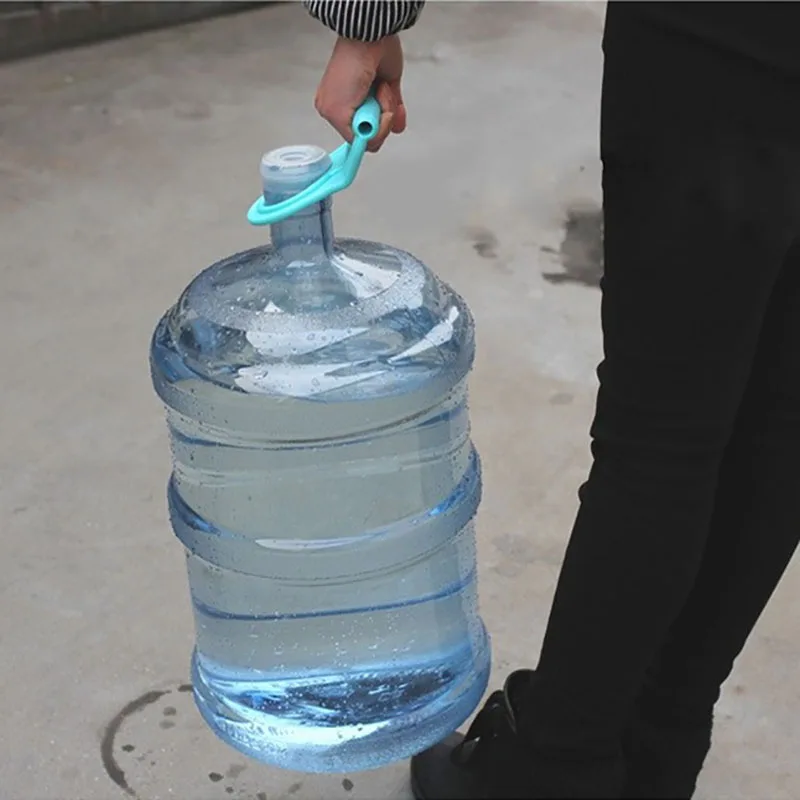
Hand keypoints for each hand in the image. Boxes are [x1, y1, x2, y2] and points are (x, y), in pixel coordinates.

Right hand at [314, 34, 406, 152]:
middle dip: (378, 120)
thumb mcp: (337, 111)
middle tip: (372, 102)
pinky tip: (388, 91)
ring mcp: (372, 103)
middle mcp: (354, 109)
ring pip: (387, 125)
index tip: (367, 129)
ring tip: (378, 89)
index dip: (366, 138)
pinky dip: (398, 109)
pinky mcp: (388, 95)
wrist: (370, 40)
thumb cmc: (349, 67)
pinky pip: (398, 116)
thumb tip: (365, 145)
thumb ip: (350, 135)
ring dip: (387, 108)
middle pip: (374, 135)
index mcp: (336, 113)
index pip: (356, 141)